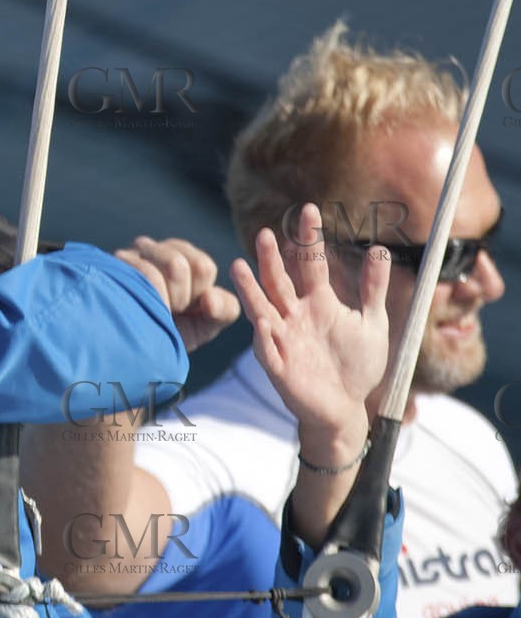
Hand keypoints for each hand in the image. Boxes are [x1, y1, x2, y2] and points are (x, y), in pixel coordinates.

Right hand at [113, 236, 240, 352]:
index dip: (199, 295)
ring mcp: (130, 254)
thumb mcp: (206, 325)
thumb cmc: (170, 332)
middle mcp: (154, 247)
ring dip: (164, 299)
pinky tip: (137, 306)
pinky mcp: (113, 265)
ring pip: (165, 267)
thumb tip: (209, 298)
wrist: (130, 347)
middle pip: (180, 265)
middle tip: (166, 310)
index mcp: (181, 254)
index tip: (186, 309)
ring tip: (152, 308)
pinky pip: (145, 275)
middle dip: (179, 298)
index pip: (202, 267)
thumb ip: (225, 310)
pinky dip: (149, 299)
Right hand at [229, 203, 389, 442]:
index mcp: (317, 303)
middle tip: (264, 232)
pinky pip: (269, 351)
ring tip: (238, 266)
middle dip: (271, 259)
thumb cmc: (355, 365)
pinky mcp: (279, 368)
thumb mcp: (372, 322)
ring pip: (262, 309)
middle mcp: (294, 317)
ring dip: (251, 290)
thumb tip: (379, 249)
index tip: (308, 210)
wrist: (346, 407)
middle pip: (279, 282)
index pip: (311, 265)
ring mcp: (283, 340)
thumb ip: (372, 288)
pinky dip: (264, 337)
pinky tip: (262, 321)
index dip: (309, 239)